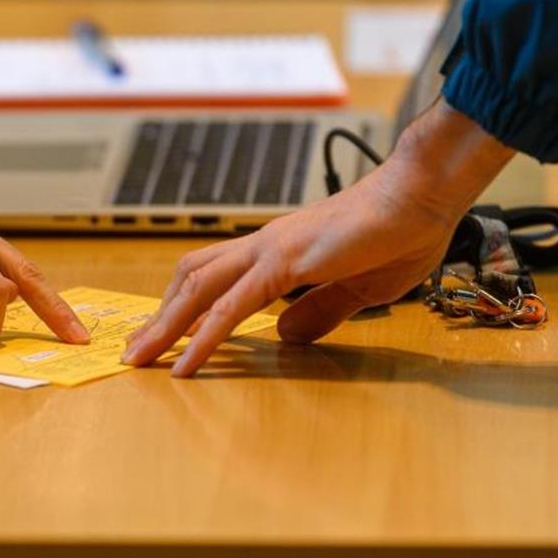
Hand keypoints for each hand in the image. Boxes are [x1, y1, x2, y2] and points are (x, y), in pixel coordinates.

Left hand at [121, 100, 515, 376]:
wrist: (423, 193)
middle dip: (160, 319)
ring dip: (166, 328)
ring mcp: (270, 251)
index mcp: (278, 251)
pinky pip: (231, 307)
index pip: (214, 277)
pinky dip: (203, 338)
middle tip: (134, 354)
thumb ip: (319, 310)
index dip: (184, 305)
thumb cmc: (400, 233)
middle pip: (192, 282)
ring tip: (141, 361)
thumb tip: (287, 335)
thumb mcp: (356, 289)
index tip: (163, 335)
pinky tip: (187, 364)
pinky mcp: (285, 263)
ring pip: (198, 291)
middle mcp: (264, 246)